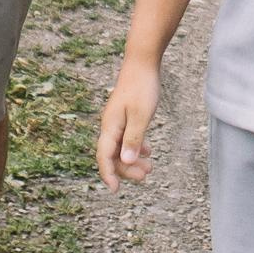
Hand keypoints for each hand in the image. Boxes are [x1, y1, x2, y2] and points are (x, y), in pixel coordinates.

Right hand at [96, 59, 159, 187]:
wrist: (142, 62)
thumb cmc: (142, 87)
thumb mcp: (141, 115)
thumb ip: (133, 139)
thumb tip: (125, 162)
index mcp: (110, 126)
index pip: (104, 156)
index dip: (108, 174)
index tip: (115, 189)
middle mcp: (110, 125)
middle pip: (112, 155)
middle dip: (126, 169)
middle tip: (145, 176)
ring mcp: (117, 120)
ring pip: (120, 147)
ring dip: (132, 160)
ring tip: (150, 168)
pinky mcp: (125, 116)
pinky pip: (127, 138)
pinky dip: (136, 147)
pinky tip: (148, 151)